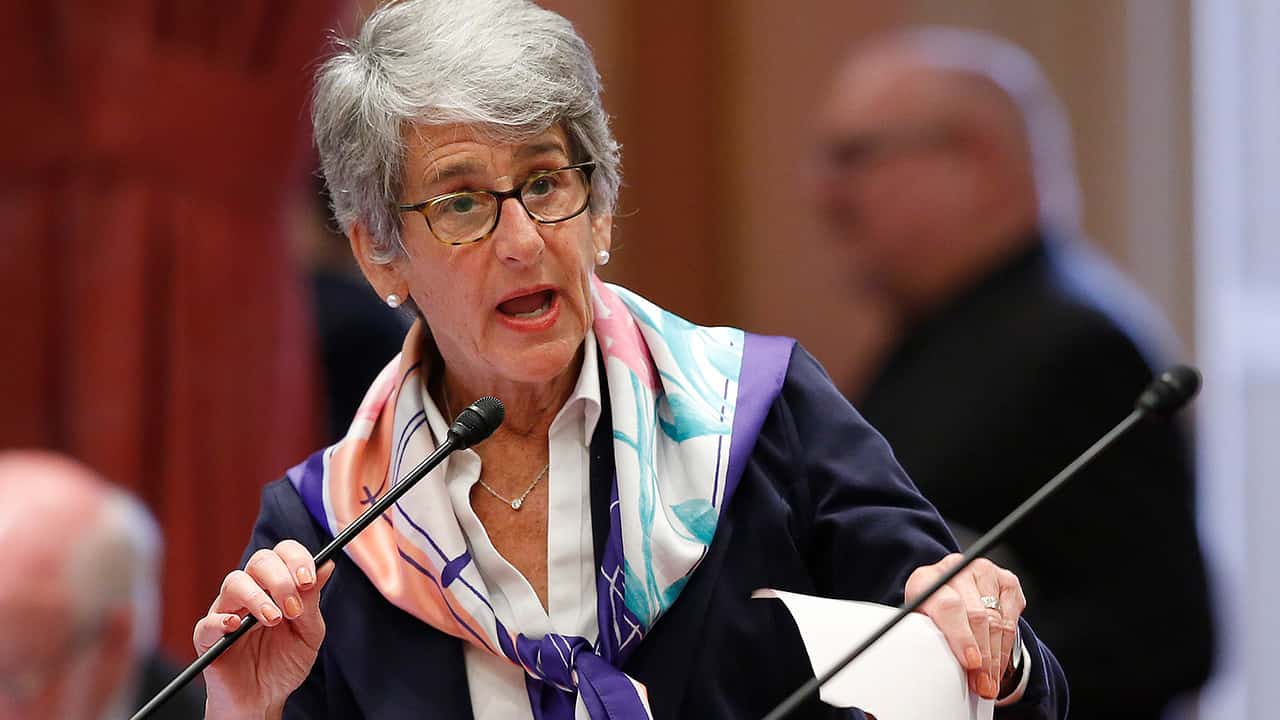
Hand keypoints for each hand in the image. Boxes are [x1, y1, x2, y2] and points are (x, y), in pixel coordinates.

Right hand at [194, 540, 333, 717]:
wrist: (265, 699)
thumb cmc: (286, 663)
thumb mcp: (308, 632)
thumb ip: (312, 600)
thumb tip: (327, 564)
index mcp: (276, 586)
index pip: (282, 553)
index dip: (296, 559)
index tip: (309, 580)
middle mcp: (250, 592)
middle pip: (259, 561)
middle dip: (280, 579)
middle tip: (293, 607)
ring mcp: (227, 611)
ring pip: (234, 582)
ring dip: (257, 597)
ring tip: (274, 619)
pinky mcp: (207, 638)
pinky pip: (208, 622)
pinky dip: (222, 620)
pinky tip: (238, 626)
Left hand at [905, 554, 1025, 699]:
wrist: (948, 591)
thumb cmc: (932, 613)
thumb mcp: (921, 624)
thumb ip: (930, 639)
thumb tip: (941, 672)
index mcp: (926, 579)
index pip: (948, 607)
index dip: (961, 637)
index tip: (971, 663)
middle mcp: (956, 569)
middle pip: (977, 616)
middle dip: (983, 657)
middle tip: (983, 685)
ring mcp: (984, 572)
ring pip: (997, 621)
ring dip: (996, 658)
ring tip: (991, 682)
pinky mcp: (1007, 580)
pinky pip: (1011, 619)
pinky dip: (1006, 647)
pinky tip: (999, 664)